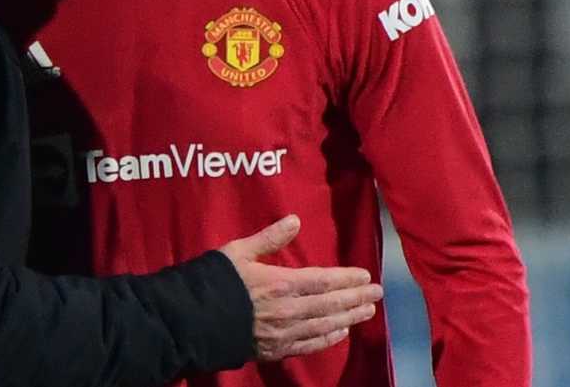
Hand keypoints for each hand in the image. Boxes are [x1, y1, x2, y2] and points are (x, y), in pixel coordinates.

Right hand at [217, 215, 383, 360]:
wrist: (192, 320)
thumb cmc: (214, 281)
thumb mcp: (238, 251)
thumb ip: (268, 238)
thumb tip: (295, 220)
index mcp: (281, 283)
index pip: (324, 280)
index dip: (347, 278)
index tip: (365, 275)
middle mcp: (289, 310)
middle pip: (331, 304)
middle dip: (356, 297)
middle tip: (378, 292)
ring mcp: (284, 333)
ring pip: (325, 326)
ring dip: (349, 317)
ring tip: (367, 311)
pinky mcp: (276, 349)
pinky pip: (309, 345)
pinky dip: (328, 339)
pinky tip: (340, 333)